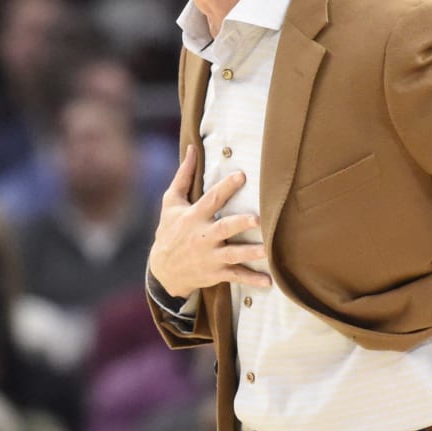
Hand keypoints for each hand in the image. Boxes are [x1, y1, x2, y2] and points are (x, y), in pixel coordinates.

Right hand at [147, 145, 271, 295]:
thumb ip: (183, 176)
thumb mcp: (170, 203)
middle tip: (258, 220)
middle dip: (240, 224)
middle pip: (223, 229)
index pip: (210, 200)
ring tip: (268, 251)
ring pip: (232, 254)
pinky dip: (251, 279)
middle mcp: (202, 236)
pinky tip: (268, 281)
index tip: (241, 175)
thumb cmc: (170, 230)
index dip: (225, 187)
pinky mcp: (215, 273)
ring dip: (250, 253)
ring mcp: (209, 257)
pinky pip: (235, 276)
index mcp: (193, 216)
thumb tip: (192, 148)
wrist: (163, 270)